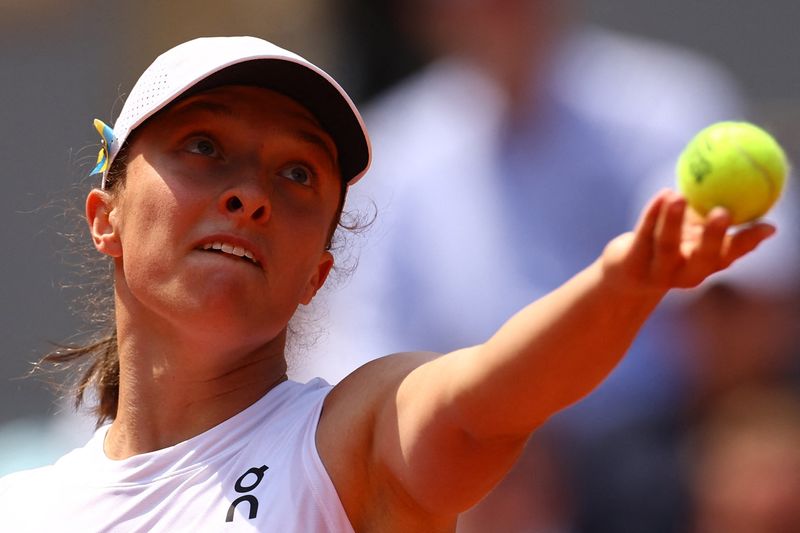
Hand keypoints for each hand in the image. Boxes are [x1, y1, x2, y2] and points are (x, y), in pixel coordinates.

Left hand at [602, 189, 775, 292]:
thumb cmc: (669, 247)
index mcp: (706, 265)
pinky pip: (644, 234)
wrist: (626, 275)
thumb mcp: (694, 236)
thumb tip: (759, 201)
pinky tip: (662, 194)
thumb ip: (717, 222)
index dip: (749, 242)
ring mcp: (658, 270)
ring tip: (679, 195)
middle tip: (723, 212)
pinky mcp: (632, 262)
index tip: (766, 226)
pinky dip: (653, 213)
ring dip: (673, 221)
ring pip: (667, 245)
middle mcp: (686, 273)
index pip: (731, 254)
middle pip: (703, 258)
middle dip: (714, 237)